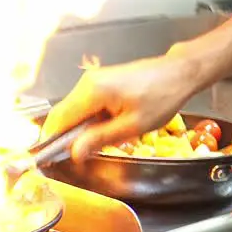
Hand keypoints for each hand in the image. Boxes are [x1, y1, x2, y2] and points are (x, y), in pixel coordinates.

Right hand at [41, 53, 203, 161]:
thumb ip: (99, 139)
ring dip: (78, 128)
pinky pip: (82, 105)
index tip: (52, 159)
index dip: (53, 141)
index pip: (59, 120)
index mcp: (92, 92)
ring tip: (99, 140)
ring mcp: (90, 80)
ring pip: (71, 111)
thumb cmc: (162, 98)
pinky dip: (86, 119)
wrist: (179, 73)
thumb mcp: (133, 126)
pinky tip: (104, 126)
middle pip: (61, 115)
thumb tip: (73, 153)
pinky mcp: (97, 81)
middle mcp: (86, 82)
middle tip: (79, 154)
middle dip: (65, 136)